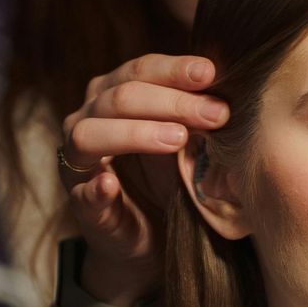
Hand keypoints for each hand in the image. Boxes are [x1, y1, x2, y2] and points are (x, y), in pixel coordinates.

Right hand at [59, 53, 230, 304]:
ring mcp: (76, 162)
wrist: (151, 237)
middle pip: (120, 97)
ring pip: (91, 134)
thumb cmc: (167, 178)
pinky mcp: (80, 204)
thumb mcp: (186, 141)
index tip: (211, 73)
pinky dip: (95, 188)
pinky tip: (110, 185)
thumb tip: (231, 92)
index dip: (174, 70)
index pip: (139, 71)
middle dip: (172, 102)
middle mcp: (87, 119)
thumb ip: (196, 115)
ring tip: (178, 139)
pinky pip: (82, 193)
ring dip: (136, 133)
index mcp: (112, 95)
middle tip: (216, 114)